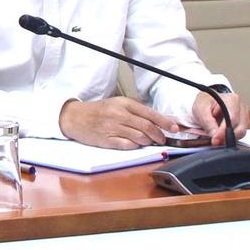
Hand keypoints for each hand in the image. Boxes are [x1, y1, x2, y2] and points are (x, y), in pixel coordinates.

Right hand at [59, 97, 176, 148]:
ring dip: (147, 141)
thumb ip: (135, 111)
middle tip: (162, 139)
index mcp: (122, 103)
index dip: (165, 122)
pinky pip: (128, 145)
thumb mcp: (116, 104)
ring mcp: (112, 128)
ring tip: (146, 141)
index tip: (175, 128)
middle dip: (159, 135)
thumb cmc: (97, 111)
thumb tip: (157, 121)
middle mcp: (118, 114)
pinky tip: (133, 144)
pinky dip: (134, 146)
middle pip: (147, 127)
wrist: (74, 117)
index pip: (149, 113)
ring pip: (140, 137)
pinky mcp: (107, 140)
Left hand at [192, 90, 247, 145]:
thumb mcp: (200, 110)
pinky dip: (229, 137)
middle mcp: (242, 108)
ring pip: (241, 133)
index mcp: (232, 100)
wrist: (206, 103)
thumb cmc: (204, 103)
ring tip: (216, 134)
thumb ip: (207, 122)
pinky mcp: (243, 124)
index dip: (224, 131)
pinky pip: (239, 135)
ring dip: (228, 137)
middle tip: (215, 141)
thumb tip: (215, 135)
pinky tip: (221, 134)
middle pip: (240, 128)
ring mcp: (244, 116)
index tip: (215, 139)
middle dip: (226, 137)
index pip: (233, 119)